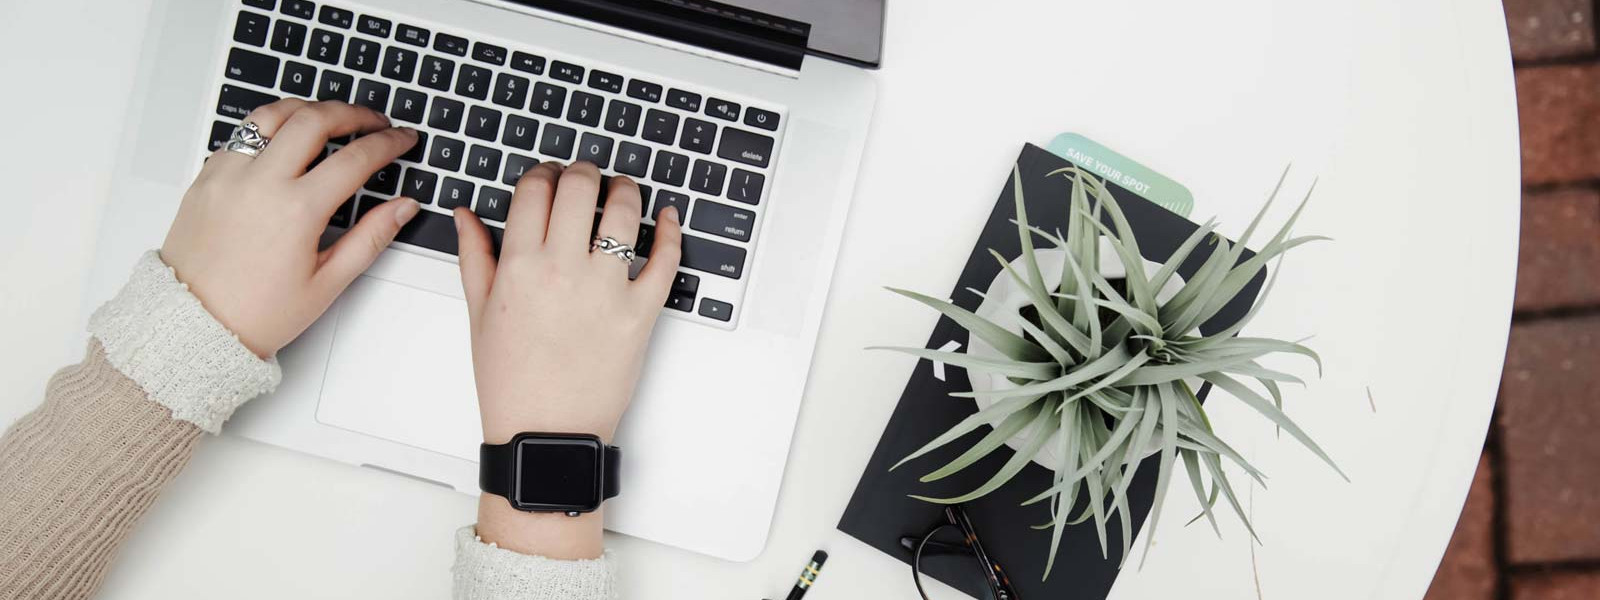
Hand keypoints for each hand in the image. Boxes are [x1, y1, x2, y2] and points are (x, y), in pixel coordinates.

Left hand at [160, 100, 420, 356]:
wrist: (193, 325)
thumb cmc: (256, 313)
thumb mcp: (327, 282)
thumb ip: (371, 237)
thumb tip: (402, 207)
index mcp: (296, 211)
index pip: (355, 158)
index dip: (388, 143)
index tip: (402, 139)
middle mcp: (259, 183)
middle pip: (314, 119)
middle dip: (353, 113)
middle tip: (374, 121)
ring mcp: (228, 175)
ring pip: (272, 115)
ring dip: (308, 109)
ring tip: (329, 117)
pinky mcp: (206, 177)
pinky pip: (241, 135)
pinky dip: (270, 128)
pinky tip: (285, 141)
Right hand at [454, 161, 681, 558]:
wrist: (545, 433)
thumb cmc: (511, 381)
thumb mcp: (479, 315)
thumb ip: (474, 257)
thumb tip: (466, 214)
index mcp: (519, 267)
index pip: (535, 190)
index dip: (543, 173)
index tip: (549, 177)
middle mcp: (563, 271)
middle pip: (579, 188)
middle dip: (583, 171)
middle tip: (586, 176)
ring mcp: (606, 290)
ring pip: (624, 213)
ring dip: (625, 190)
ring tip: (622, 191)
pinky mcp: (641, 313)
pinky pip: (665, 260)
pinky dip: (671, 232)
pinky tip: (667, 218)